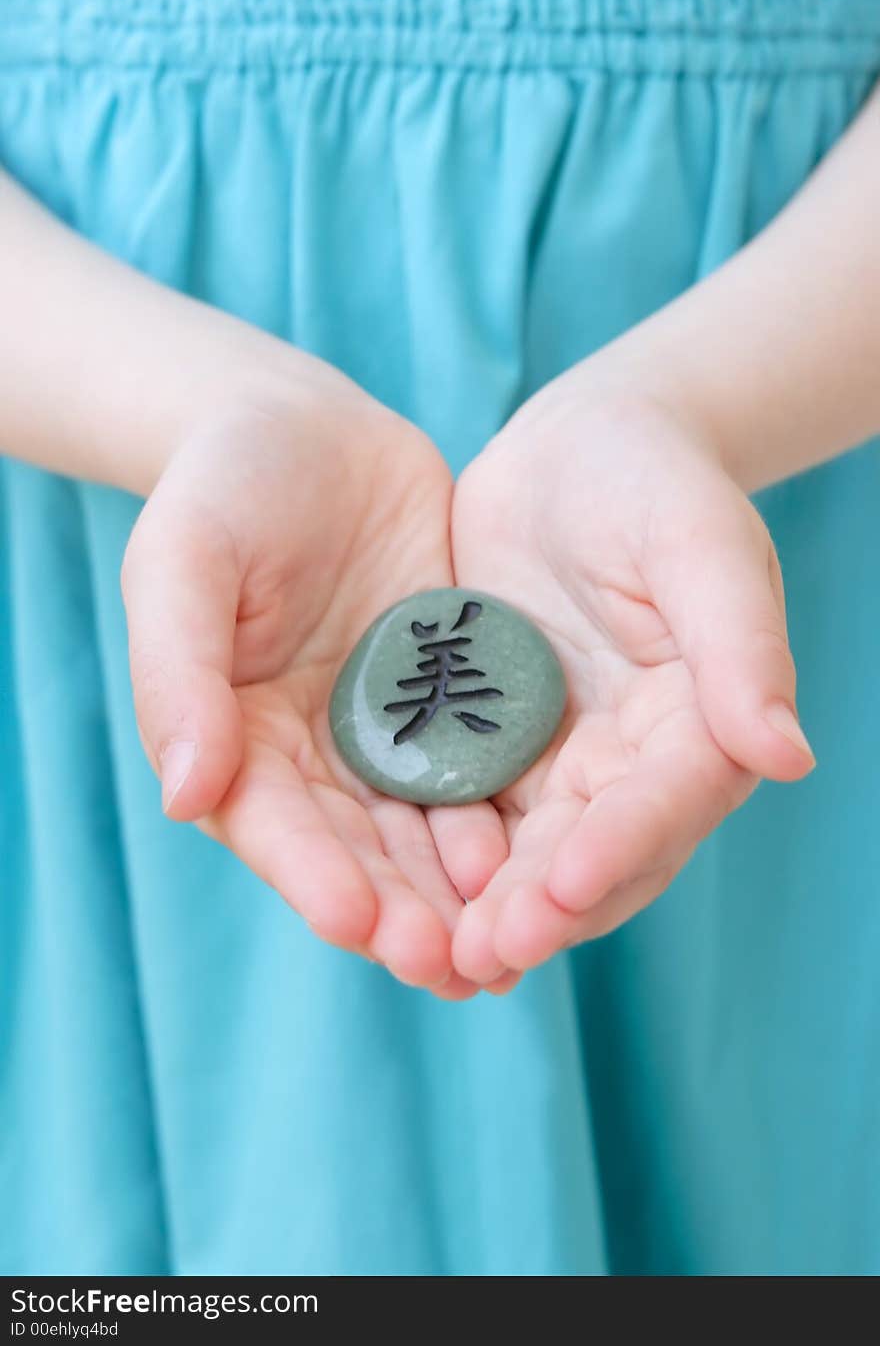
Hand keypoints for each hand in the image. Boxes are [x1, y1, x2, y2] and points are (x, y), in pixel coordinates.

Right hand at [120, 352, 509, 996]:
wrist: (306, 426)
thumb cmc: (225, 486)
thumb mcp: (184, 560)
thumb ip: (177, 674)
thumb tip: (188, 796)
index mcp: (234, 735)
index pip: (272, 823)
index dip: (312, 875)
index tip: (358, 922)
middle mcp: (310, 753)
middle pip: (355, 849)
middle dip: (399, 909)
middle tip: (449, 962)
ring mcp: (384, 732)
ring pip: (422, 829)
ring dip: (458, 890)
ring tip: (504, 938)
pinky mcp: (447, 702)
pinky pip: (477, 770)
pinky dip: (502, 818)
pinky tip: (541, 854)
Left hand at [450, 373, 815, 982]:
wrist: (577, 451)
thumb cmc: (654, 481)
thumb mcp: (700, 544)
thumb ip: (739, 646)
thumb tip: (787, 756)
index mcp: (697, 723)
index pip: (666, 800)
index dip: (620, 846)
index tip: (565, 885)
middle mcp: (629, 760)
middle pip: (592, 853)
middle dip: (542, 908)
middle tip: (485, 954)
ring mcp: (557, 760)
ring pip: (526, 857)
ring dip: (487, 911)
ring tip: (438, 961)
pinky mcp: (492, 747)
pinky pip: (464, 815)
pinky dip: (436, 864)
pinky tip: (391, 897)